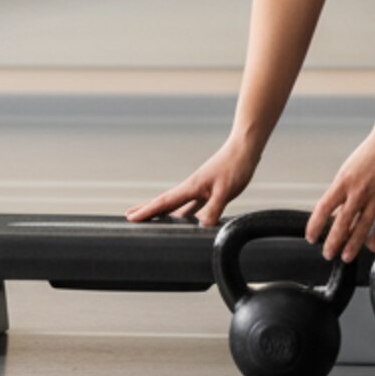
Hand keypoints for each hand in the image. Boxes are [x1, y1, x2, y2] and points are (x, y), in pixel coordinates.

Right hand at [126, 140, 259, 226]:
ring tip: (152, 220)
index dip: (147, 210)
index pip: (164, 202)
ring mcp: (200, 188)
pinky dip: (184, 213)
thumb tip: (202, 227)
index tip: (130, 217)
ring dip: (164, 212)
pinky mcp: (210, 190)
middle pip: (164, 202)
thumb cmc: (235, 166)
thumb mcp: (225, 190)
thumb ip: (213, 208)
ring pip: (177, 204)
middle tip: (129, 216)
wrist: (245, 148)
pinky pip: (192, 205)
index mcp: (191, 187)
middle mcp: (192, 187)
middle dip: (147, 209)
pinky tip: (186, 220)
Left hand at [307, 134, 374, 261]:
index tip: (311, 237)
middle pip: (343, 222)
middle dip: (333, 241)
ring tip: (346, 256)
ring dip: (353, 244)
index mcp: (343, 182)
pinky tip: (371, 246)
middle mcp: (359, 191)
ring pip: (362, 226)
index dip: (315, 225)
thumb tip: (331, 213)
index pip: (324, 207)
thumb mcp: (347, 171)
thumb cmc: (368, 156)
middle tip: (328, 254)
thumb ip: (340, 192)